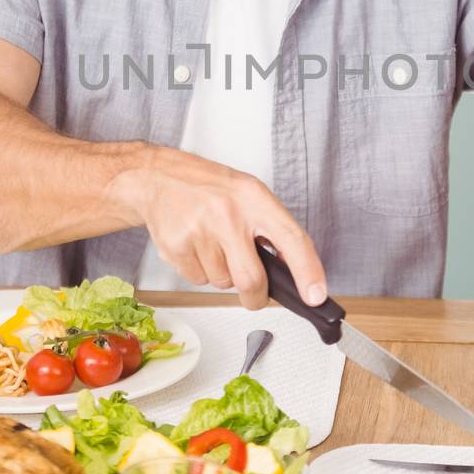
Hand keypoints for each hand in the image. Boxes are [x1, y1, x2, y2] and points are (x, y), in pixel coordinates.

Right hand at [122, 146, 326, 311]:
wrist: (157, 177)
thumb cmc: (208, 188)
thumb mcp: (248, 194)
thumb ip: (270, 228)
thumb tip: (292, 271)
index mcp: (254, 197)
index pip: (291, 238)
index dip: (308, 271)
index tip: (316, 296)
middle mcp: (228, 213)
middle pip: (251, 279)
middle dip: (255, 296)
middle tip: (255, 294)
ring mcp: (199, 230)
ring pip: (222, 283)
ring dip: (222, 276)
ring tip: (213, 246)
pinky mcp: (175, 246)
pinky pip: (197, 281)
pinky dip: (200, 272)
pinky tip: (195, 247)